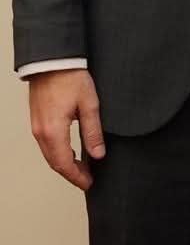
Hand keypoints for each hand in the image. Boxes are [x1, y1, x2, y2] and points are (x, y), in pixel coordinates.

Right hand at [29, 69, 104, 189]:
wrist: (53, 61)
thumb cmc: (71, 78)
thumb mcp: (89, 104)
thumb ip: (93, 132)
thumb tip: (98, 154)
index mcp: (54, 131)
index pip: (65, 163)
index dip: (77, 176)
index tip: (89, 183)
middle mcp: (41, 133)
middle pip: (55, 162)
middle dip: (71, 173)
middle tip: (87, 179)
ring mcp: (37, 127)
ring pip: (49, 154)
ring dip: (64, 164)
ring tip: (82, 168)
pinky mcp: (38, 121)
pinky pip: (46, 145)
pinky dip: (58, 153)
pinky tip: (71, 152)